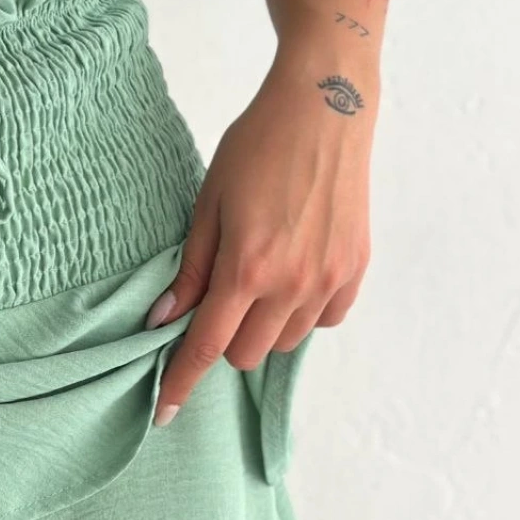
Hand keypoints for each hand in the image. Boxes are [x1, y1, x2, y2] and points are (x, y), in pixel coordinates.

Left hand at [145, 46, 372, 424]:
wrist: (326, 107)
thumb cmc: (257, 146)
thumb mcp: (208, 204)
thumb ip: (190, 270)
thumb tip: (163, 321)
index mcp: (247, 268)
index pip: (207, 347)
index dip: (181, 383)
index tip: (165, 413)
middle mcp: (292, 284)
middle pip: (247, 354)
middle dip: (224, 338)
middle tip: (220, 295)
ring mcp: (330, 280)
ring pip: (285, 343)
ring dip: (263, 327)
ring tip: (260, 278)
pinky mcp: (356, 270)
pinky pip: (324, 321)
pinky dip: (302, 313)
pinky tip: (293, 276)